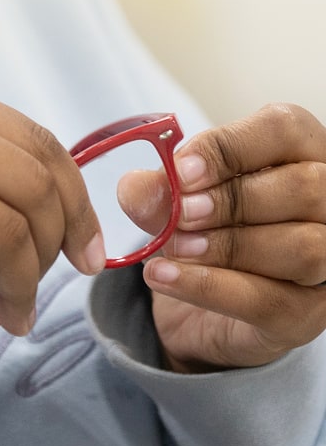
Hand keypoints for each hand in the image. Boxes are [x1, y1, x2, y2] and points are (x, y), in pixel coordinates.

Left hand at [117, 103, 325, 371]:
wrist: (198, 306)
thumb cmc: (204, 231)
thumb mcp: (176, 202)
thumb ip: (160, 190)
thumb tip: (136, 188)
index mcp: (304, 152)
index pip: (284, 129)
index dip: (228, 149)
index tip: (179, 171)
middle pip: (304, 188)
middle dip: (231, 201)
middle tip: (179, 214)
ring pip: (303, 248)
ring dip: (228, 246)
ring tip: (173, 247)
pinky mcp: (308, 316)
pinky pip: (268, 301)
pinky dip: (208, 287)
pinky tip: (162, 276)